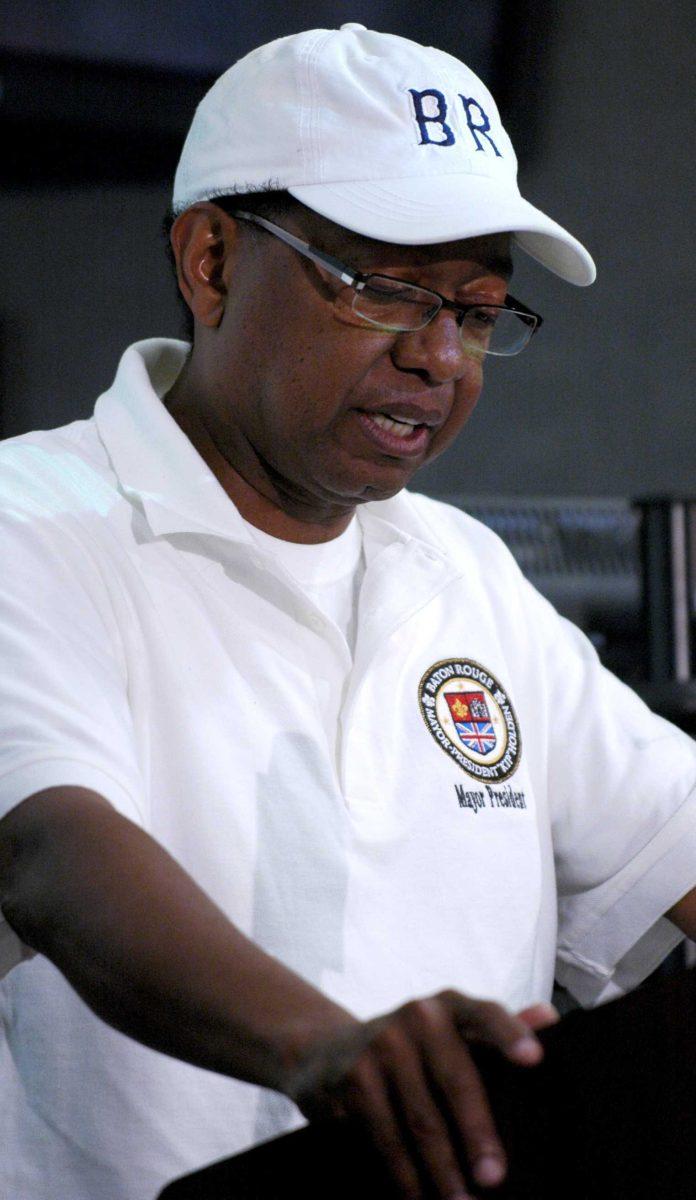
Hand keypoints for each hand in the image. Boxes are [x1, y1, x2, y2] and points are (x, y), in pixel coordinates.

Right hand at [285, 990, 557, 1199]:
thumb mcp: (450, 1031)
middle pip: (457, 1080)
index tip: (534, 1059)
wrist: (324, 1050)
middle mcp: (417, 1016)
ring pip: (422, 1120)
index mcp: (450, 1006)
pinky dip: (405, 1175)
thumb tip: (549, 1016)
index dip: (510, 1034)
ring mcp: (382, 1045)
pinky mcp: (353, 1079)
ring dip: (443, 1171)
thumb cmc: (410, 1048)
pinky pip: (386, 1137)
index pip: (486, 1014)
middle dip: (478, 1134)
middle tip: (495, 1180)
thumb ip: (497, 1030)